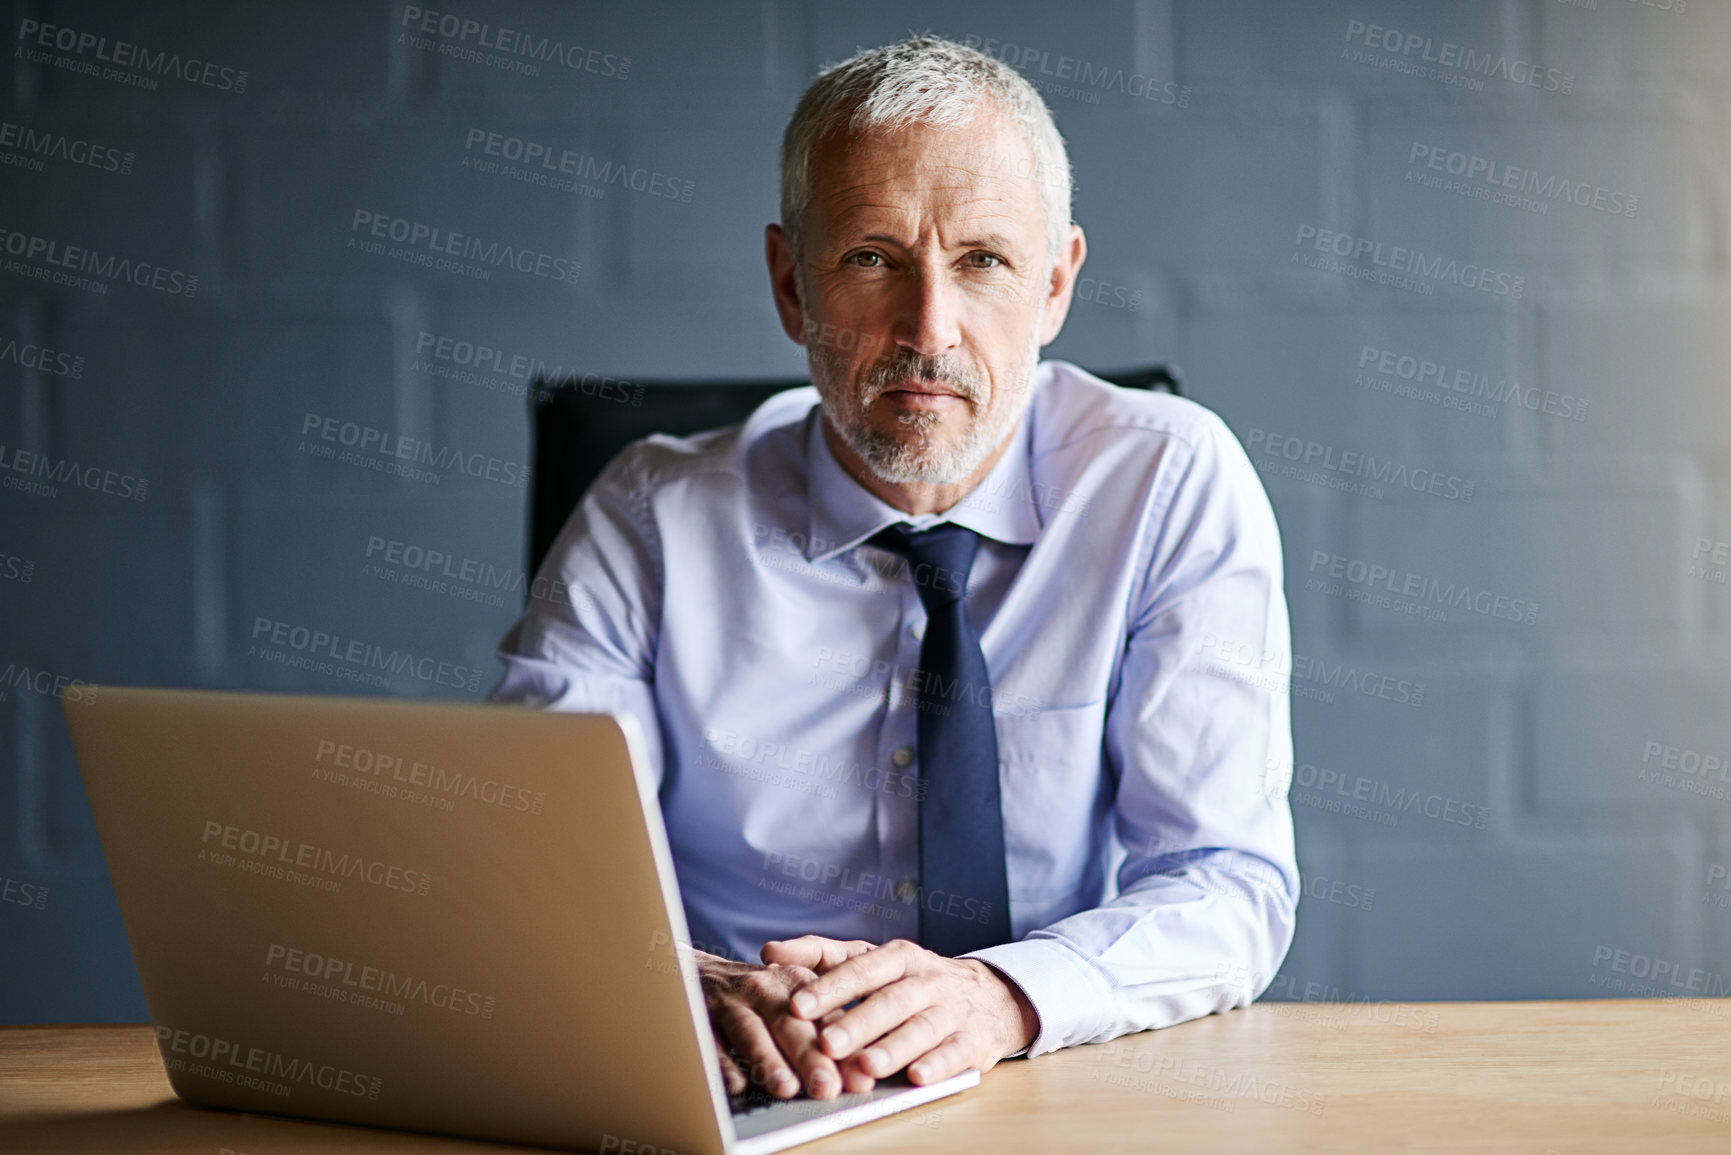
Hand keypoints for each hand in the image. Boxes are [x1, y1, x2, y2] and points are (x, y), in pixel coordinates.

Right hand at [692, 949, 876, 1099]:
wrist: (700, 972)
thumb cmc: (759, 995)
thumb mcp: (795, 998)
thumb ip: (826, 1031)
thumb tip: (861, 1076)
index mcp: (796, 982)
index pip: (824, 1018)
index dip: (844, 1049)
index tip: (860, 1078)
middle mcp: (764, 989)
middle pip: (789, 1022)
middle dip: (809, 1055)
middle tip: (827, 1086)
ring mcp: (730, 1002)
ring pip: (750, 1030)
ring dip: (768, 1058)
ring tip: (785, 1087)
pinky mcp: (699, 1015)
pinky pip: (709, 1041)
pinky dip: (722, 1063)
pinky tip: (736, 1084)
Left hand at [763, 936, 1038, 1085]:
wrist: (990, 996)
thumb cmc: (913, 980)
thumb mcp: (872, 960)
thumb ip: (821, 955)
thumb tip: (769, 951)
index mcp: (899, 957)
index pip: (861, 969)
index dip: (830, 988)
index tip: (798, 1005)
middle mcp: (927, 980)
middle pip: (890, 1001)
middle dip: (858, 1023)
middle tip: (826, 1043)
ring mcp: (953, 1011)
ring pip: (921, 1028)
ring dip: (893, 1047)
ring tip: (865, 1065)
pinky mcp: (973, 1041)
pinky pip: (956, 1053)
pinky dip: (938, 1066)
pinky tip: (916, 1078)